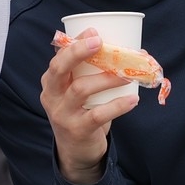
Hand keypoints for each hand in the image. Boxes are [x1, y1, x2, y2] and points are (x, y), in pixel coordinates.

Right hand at [40, 28, 145, 184]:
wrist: (75, 152)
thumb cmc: (81, 113)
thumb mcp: (76, 91)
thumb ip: (89, 73)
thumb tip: (127, 50)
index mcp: (51, 82)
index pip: (58, 57)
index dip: (74, 43)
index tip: (94, 31)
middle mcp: (51, 95)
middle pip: (60, 69)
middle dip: (78, 52)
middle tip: (100, 43)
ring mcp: (62, 113)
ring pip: (81, 89)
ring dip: (107, 79)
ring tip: (127, 76)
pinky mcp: (77, 130)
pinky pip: (98, 115)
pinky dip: (118, 106)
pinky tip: (133, 100)